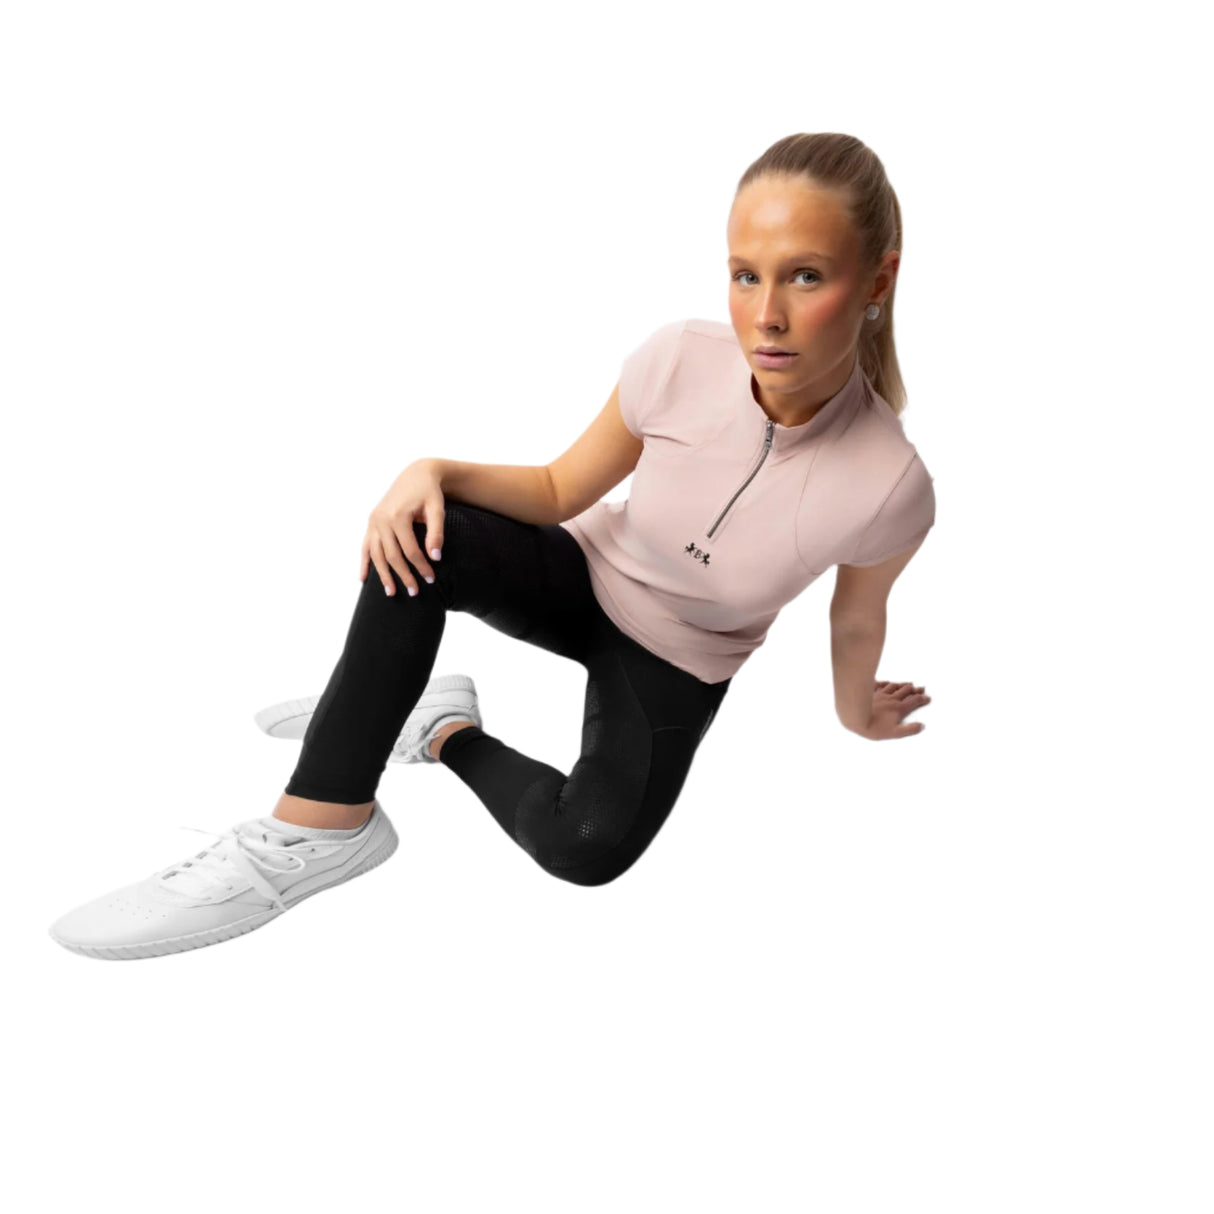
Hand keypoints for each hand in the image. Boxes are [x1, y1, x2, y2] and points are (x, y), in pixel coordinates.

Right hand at [360, 459, 445, 596]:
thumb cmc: (429, 492)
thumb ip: (436, 533)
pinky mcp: (371, 522)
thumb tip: (435, 557)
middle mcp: (382, 520)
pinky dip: (364, 563)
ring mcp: (374, 522)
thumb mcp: (437, 509)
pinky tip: (364, 579)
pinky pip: (365, 546)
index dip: (421, 567)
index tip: (431, 579)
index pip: (410, 550)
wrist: (416, 474)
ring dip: (383, 575)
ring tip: (392, 593)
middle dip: (404, 576)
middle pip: (393, 556)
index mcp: (398, 516)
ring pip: (376, 554)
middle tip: (415, 592)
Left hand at [857, 680, 930, 739]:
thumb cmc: (873, 728)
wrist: (853, 717)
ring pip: (894, 686)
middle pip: (906, 691)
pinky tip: (887, 682)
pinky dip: (886, 682)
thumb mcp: (894, 733)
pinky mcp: (869, 692)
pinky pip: (879, 684)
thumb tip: (921, 726)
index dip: (922, 699)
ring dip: (903, 685)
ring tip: (908, 684)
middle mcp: (891, 699)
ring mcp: (880, 694)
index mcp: (898, 708)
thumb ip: (909, 730)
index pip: (914, 701)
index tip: (928, 698)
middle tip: (922, 688)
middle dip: (915, 689)